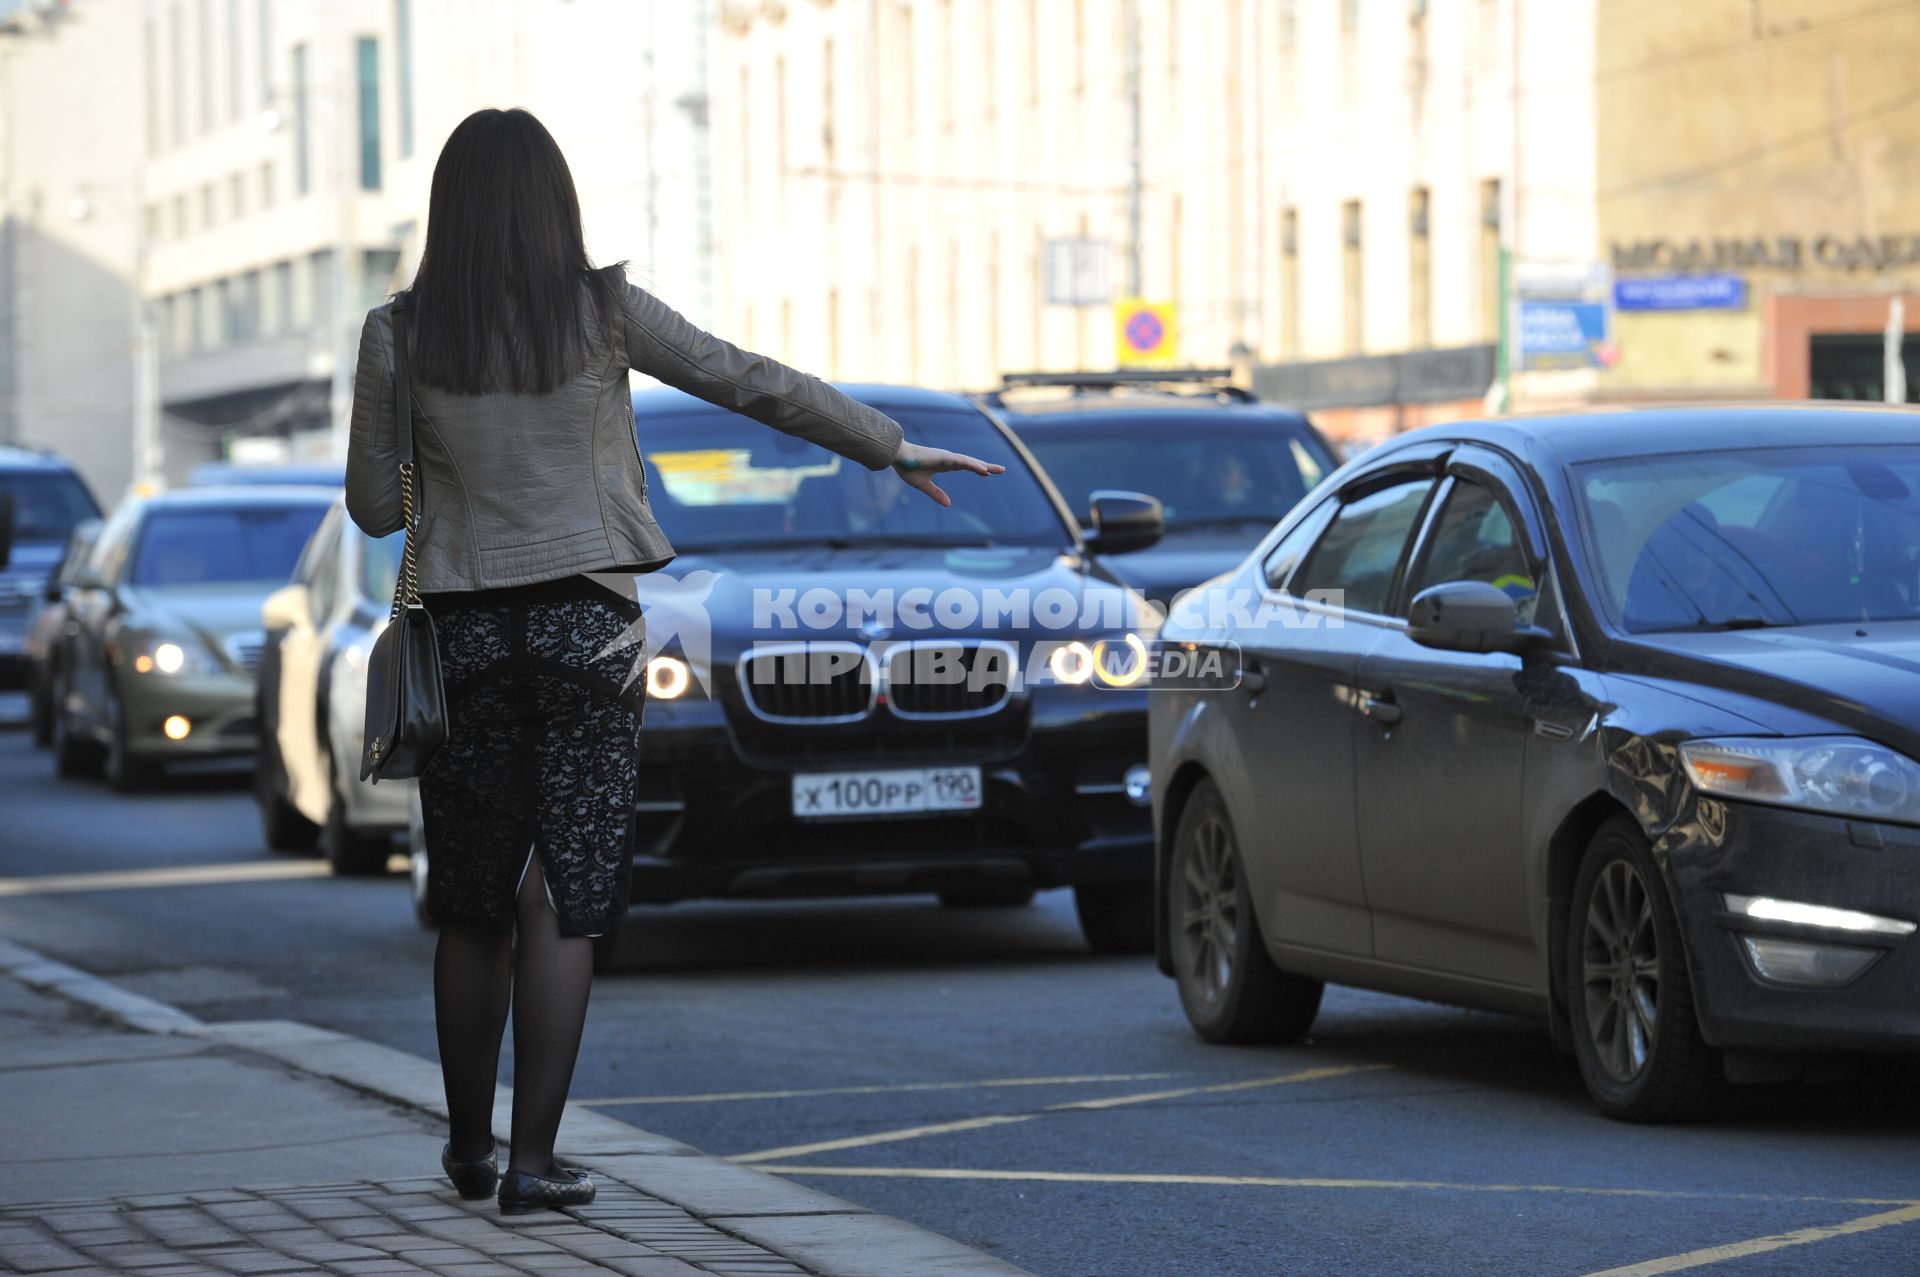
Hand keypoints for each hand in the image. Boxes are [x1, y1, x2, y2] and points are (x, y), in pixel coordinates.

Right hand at [891, 441, 1005, 506]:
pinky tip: (984, 470)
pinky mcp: (945, 457)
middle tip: (1001, 470)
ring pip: (970, 462)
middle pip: (972, 463)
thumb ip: (936, 494)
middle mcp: (949, 460)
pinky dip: (974, 466)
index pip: (966, 466)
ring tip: (998, 470)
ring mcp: (948, 457)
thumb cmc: (908, 468)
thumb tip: (948, 504)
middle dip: (987, 467)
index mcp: (945, 465)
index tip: (988, 472)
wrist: (898, 457)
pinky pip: (963, 462)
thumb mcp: (924, 485)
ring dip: (984, 466)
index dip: (978, 469)